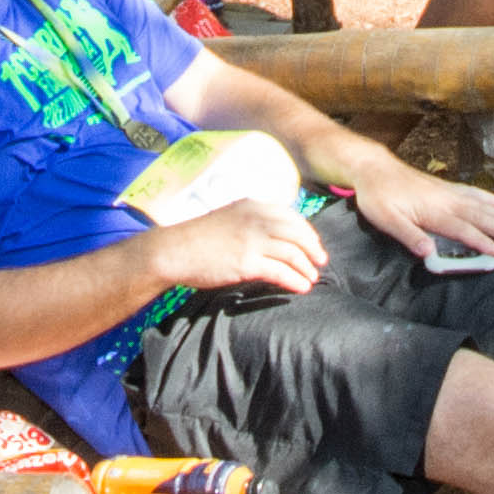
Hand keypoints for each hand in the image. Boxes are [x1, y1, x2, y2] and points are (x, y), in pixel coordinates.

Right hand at [149, 197, 326, 295]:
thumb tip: (274, 236)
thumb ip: (252, 221)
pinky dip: (296, 280)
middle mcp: (257, 219)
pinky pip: (281, 271)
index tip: (313, 245)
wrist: (174, 250)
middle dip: (313, 249)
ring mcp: (253, 240)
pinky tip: (301, 287)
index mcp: (254, 205)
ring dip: (307, 267)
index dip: (307, 232)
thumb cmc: (198, 238)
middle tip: (320, 262)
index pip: (292, 216)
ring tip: (312, 278)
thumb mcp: (230, 217)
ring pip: (294, 253)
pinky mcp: (247, 262)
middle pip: (298, 233)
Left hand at [340, 153, 493, 268]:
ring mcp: (447, 192)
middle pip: (480, 216)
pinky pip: (473, 193)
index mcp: (434, 211)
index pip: (463, 229)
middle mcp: (446, 200)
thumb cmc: (377, 196)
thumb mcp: (386, 220)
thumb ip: (409, 236)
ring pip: (481, 205)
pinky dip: (488, 198)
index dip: (482, 242)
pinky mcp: (445, 187)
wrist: (373, 168)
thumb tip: (429, 253)